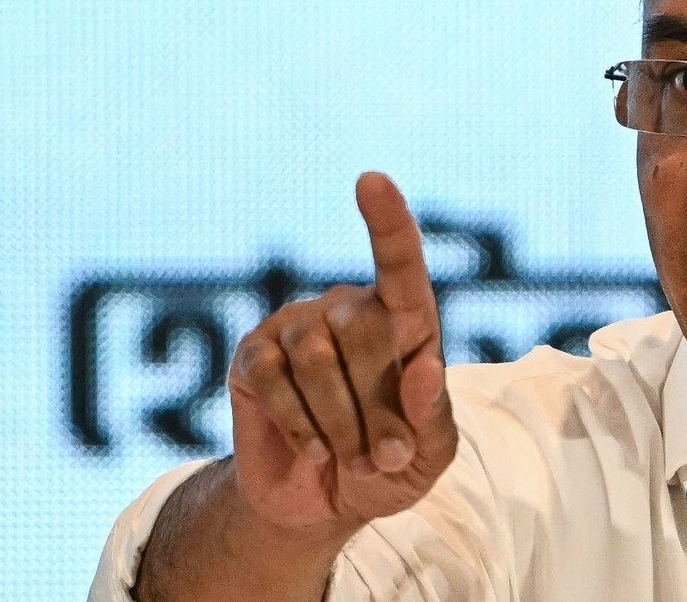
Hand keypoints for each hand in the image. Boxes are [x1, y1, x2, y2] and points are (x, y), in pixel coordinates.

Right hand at [226, 172, 456, 533]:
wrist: (325, 505)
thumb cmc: (391, 466)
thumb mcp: (430, 454)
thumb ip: (433, 415)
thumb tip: (426, 365)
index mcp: (404, 320)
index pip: (400, 263)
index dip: (388, 222)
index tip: (371, 180)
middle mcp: (347, 309)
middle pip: (362, 329)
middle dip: (376, 404)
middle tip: (382, 453)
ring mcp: (296, 327)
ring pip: (316, 358)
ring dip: (340, 423)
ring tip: (349, 455)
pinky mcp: (252, 356)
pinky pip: (274, 380)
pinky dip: (301, 425)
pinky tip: (314, 447)